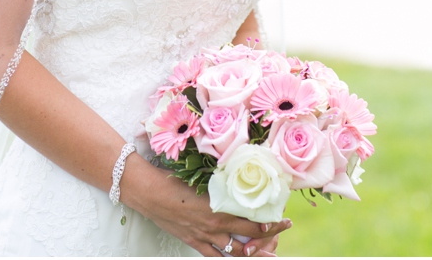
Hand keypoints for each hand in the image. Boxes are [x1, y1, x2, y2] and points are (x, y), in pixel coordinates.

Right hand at [131, 167, 290, 256]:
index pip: (253, 222)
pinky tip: (235, 255)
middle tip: (278, 234)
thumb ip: (220, 185)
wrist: (148, 192)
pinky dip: (226, 256)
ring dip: (251, 253)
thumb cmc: (172, 180)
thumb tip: (237, 181)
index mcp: (219, 209)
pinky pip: (214, 255)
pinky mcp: (193, 242)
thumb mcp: (200, 179)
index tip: (282, 220)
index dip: (270, 225)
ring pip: (235, 253)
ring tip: (266, 252)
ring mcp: (204, 237)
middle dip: (268, 240)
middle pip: (249, 240)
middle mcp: (215, 227)